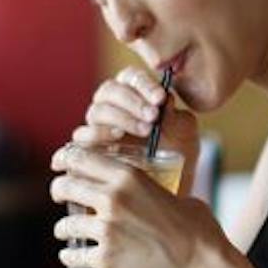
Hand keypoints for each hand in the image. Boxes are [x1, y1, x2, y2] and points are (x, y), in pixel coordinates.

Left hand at [51, 143, 221, 267]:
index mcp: (130, 176)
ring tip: (65, 231)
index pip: (82, 157)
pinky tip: (71, 256)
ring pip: (65, 224)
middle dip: (59, 190)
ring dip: (63, 227)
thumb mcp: (178, 196)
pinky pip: (73, 255)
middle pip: (66, 186)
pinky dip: (70, 256)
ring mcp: (106, 230)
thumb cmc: (199, 232)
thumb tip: (154, 192)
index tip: (65, 167)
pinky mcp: (105, 259)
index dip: (68, 160)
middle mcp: (112, 199)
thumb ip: (156, 190)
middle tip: (61, 196)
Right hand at [68, 66, 199, 171]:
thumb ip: (177, 116)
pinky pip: (82, 137)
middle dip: (132, 101)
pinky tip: (117, 137)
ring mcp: (98, 128)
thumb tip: (165, 100)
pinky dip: (97, 134)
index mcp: (134, 95)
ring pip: (97, 111)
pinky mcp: (88, 150)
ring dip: (121, 116)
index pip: (130, 78)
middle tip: (153, 116)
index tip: (161, 98)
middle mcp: (112, 108)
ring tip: (145, 129)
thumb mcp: (185, 135)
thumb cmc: (178, 157)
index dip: (143, 84)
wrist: (173, 189)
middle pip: (109, 91)